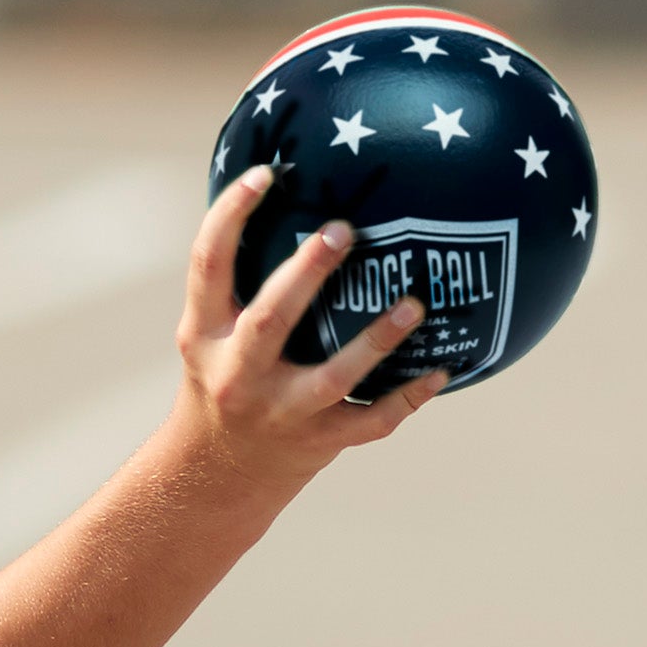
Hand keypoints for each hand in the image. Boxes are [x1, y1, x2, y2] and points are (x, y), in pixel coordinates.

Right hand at [169, 169, 446, 497]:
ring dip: (375, 341)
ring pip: (332, 378)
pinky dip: (410, 397)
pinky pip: (372, 421)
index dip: (231, 215)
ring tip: (414, 305)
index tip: (267, 174)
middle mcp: (237, 374)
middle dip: (306, 274)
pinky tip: (443, 369)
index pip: (208, 264)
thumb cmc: (223, 375)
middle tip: (343, 231)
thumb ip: (236, 280)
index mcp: (203, 334)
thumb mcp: (208, 330)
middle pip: (270, 319)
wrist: (215, 472)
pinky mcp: (318, 442)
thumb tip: (284, 189)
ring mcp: (281, 412)